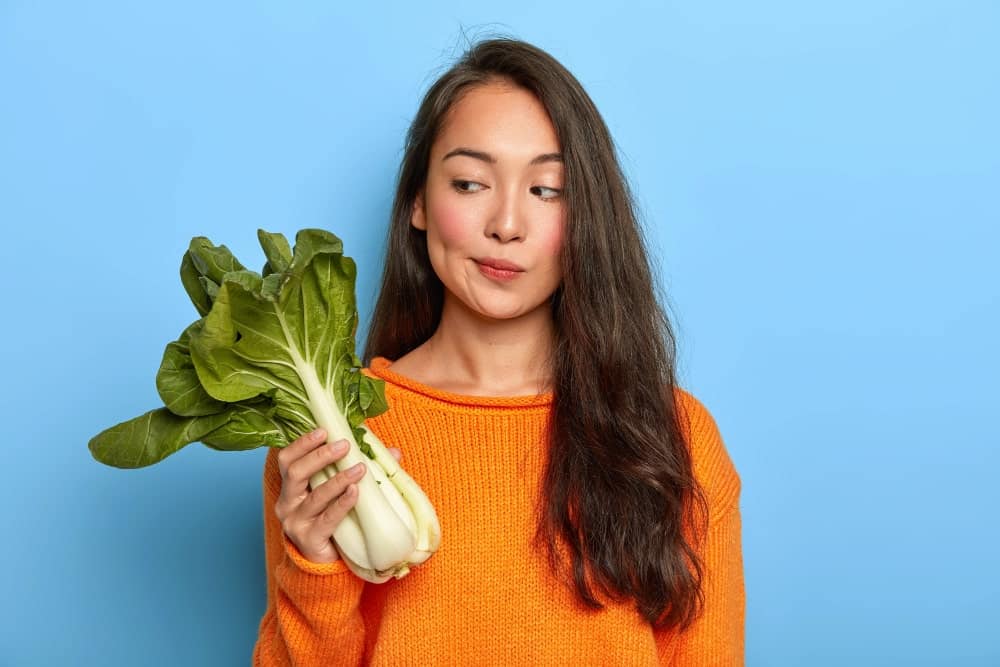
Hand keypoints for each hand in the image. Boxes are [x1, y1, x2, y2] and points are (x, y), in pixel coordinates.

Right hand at [273, 429, 402, 563]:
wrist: (326, 561)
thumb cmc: (333, 519)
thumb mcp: (340, 491)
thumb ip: (359, 468)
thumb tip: (392, 451)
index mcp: (291, 487)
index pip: (287, 459)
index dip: (302, 443)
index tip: (324, 430)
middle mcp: (287, 503)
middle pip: (295, 473)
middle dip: (320, 455)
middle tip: (344, 445)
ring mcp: (295, 522)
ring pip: (314, 495)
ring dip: (338, 479)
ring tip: (359, 468)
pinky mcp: (309, 539)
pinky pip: (327, 518)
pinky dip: (342, 503)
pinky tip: (355, 492)